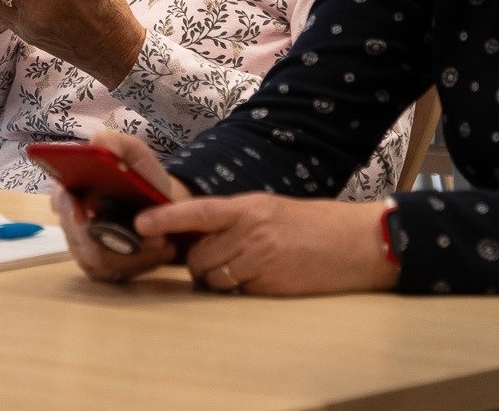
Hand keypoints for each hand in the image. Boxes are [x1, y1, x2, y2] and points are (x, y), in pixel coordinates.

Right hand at [49, 131, 189, 283]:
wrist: (165, 209)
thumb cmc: (143, 180)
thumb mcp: (134, 153)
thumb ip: (115, 142)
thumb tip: (97, 143)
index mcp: (73, 190)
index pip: (58, 200)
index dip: (66, 207)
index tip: (82, 211)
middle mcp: (72, 221)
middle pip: (76, 236)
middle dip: (109, 235)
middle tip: (140, 229)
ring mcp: (83, 248)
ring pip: (97, 257)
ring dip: (130, 250)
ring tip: (158, 239)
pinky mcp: (100, 270)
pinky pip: (112, 272)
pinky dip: (137, 263)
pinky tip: (155, 250)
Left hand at [153, 192, 399, 295]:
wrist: (357, 243)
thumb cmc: (311, 226)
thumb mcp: (269, 211)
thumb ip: (234, 221)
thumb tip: (196, 238)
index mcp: (248, 207)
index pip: (198, 211)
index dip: (166, 218)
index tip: (141, 224)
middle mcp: (251, 230)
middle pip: (198, 256)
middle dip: (198, 264)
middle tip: (217, 262)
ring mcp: (261, 258)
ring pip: (213, 278)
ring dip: (217, 280)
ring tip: (243, 271)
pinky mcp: (272, 284)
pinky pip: (237, 292)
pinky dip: (240, 290)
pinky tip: (262, 279)